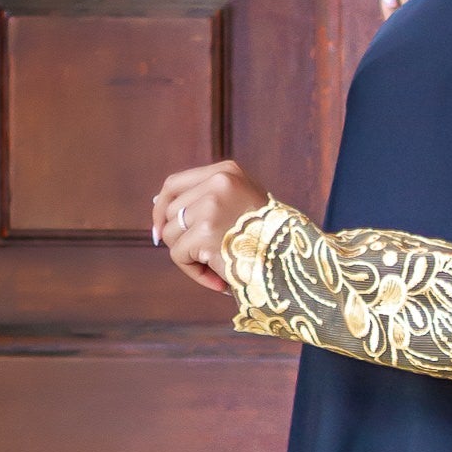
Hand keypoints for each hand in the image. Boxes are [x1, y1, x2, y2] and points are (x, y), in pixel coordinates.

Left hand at [152, 159, 267, 292]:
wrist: (294, 263)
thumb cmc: (268, 241)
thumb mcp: (240, 206)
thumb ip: (205, 199)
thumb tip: (158, 202)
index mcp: (226, 172)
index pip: (174, 184)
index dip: (161, 208)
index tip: (159, 230)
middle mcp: (218, 182)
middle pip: (170, 212)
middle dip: (181, 239)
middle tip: (206, 258)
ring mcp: (211, 205)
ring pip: (170, 233)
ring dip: (189, 257)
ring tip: (217, 268)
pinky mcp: (206, 231)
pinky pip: (179, 255)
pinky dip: (194, 272)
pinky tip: (219, 279)